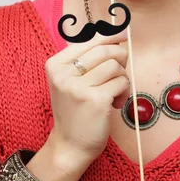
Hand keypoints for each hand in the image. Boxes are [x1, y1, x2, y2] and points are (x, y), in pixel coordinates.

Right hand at [43, 28, 129, 163]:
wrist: (69, 146)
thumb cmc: (75, 111)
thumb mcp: (71, 81)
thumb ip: (87, 60)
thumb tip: (117, 37)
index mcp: (56, 64)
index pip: (89, 41)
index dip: (110, 36)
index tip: (123, 35)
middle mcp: (64, 74)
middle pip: (105, 51)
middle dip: (120, 58)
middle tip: (119, 72)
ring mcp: (79, 87)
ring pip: (115, 66)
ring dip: (122, 79)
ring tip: (114, 93)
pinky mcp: (96, 100)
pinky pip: (121, 83)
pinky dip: (124, 92)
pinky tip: (115, 104)